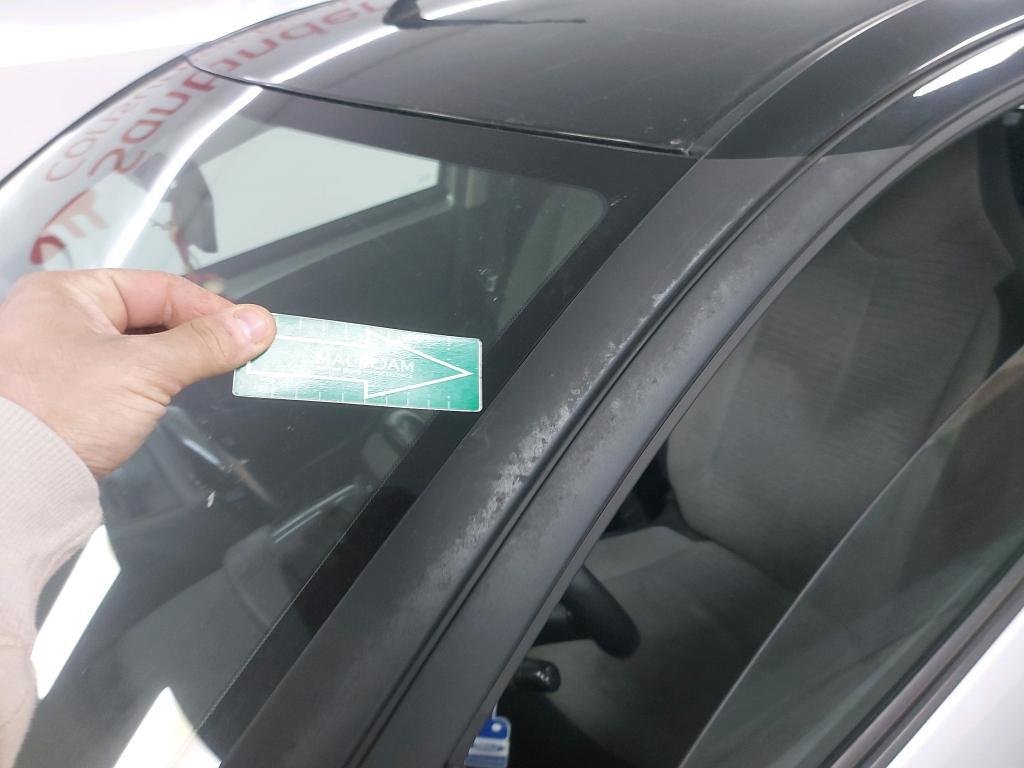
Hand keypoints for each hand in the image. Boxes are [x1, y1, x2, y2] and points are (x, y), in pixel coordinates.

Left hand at [0, 269, 275, 475]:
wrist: (13, 482)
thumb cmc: (59, 414)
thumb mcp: (145, 371)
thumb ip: (206, 345)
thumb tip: (257, 325)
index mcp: (66, 294)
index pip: (158, 288)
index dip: (210, 308)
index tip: (250, 329)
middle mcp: (59, 319)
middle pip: (149, 316)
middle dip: (195, 335)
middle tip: (239, 352)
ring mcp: (61, 359)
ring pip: (139, 348)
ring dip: (176, 361)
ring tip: (212, 372)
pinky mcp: (68, 396)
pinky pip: (124, 376)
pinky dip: (153, 382)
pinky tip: (171, 394)